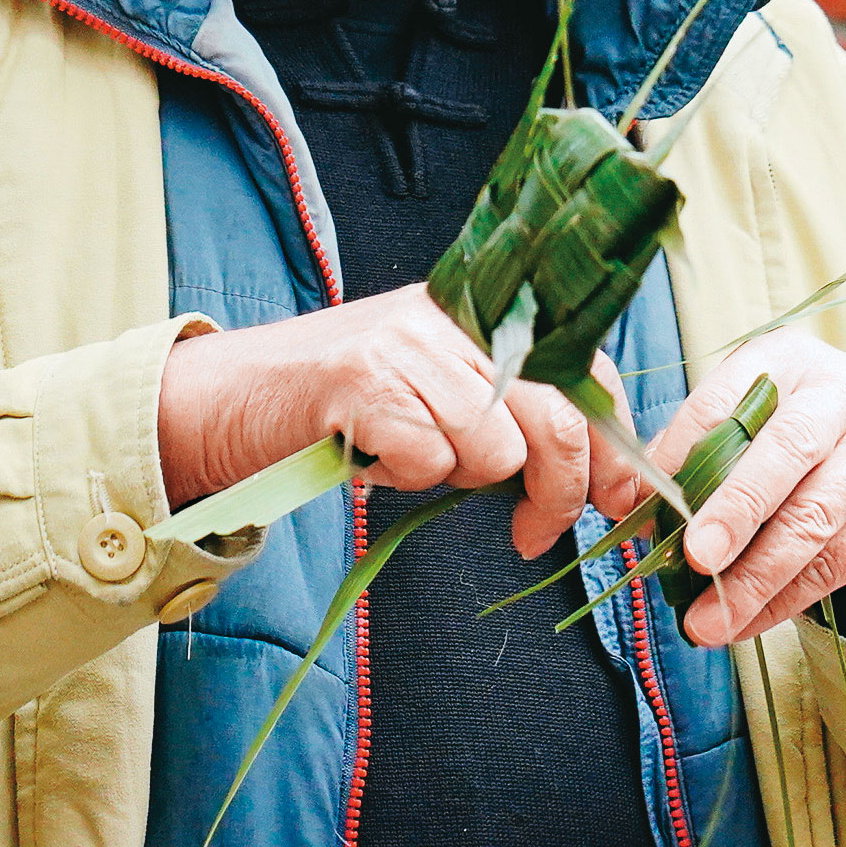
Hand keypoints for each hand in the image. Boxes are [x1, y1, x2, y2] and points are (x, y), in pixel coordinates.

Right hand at [155, 286, 612, 559]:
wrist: (226, 397)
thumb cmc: (339, 406)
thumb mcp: (436, 387)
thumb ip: (508, 407)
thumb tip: (595, 473)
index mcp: (479, 312)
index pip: (583, 374)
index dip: (612, 449)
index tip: (619, 502)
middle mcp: (451, 315)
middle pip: (556, 417)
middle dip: (559, 492)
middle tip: (533, 534)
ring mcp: (406, 344)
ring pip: (497, 447)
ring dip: (461, 480)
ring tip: (413, 461)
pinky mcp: (364, 381)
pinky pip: (430, 460)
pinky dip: (405, 478)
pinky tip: (373, 459)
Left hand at [644, 331, 845, 648]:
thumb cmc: (790, 437)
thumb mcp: (745, 420)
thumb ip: (690, 451)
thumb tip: (631, 506)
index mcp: (786, 360)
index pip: (727, 400)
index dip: (685, 451)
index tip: (650, 504)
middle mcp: (838, 395)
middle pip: (788, 451)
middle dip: (736, 508)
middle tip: (695, 557)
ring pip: (812, 521)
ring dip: (753, 579)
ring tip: (705, 621)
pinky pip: (832, 565)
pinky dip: (781, 601)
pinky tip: (741, 623)